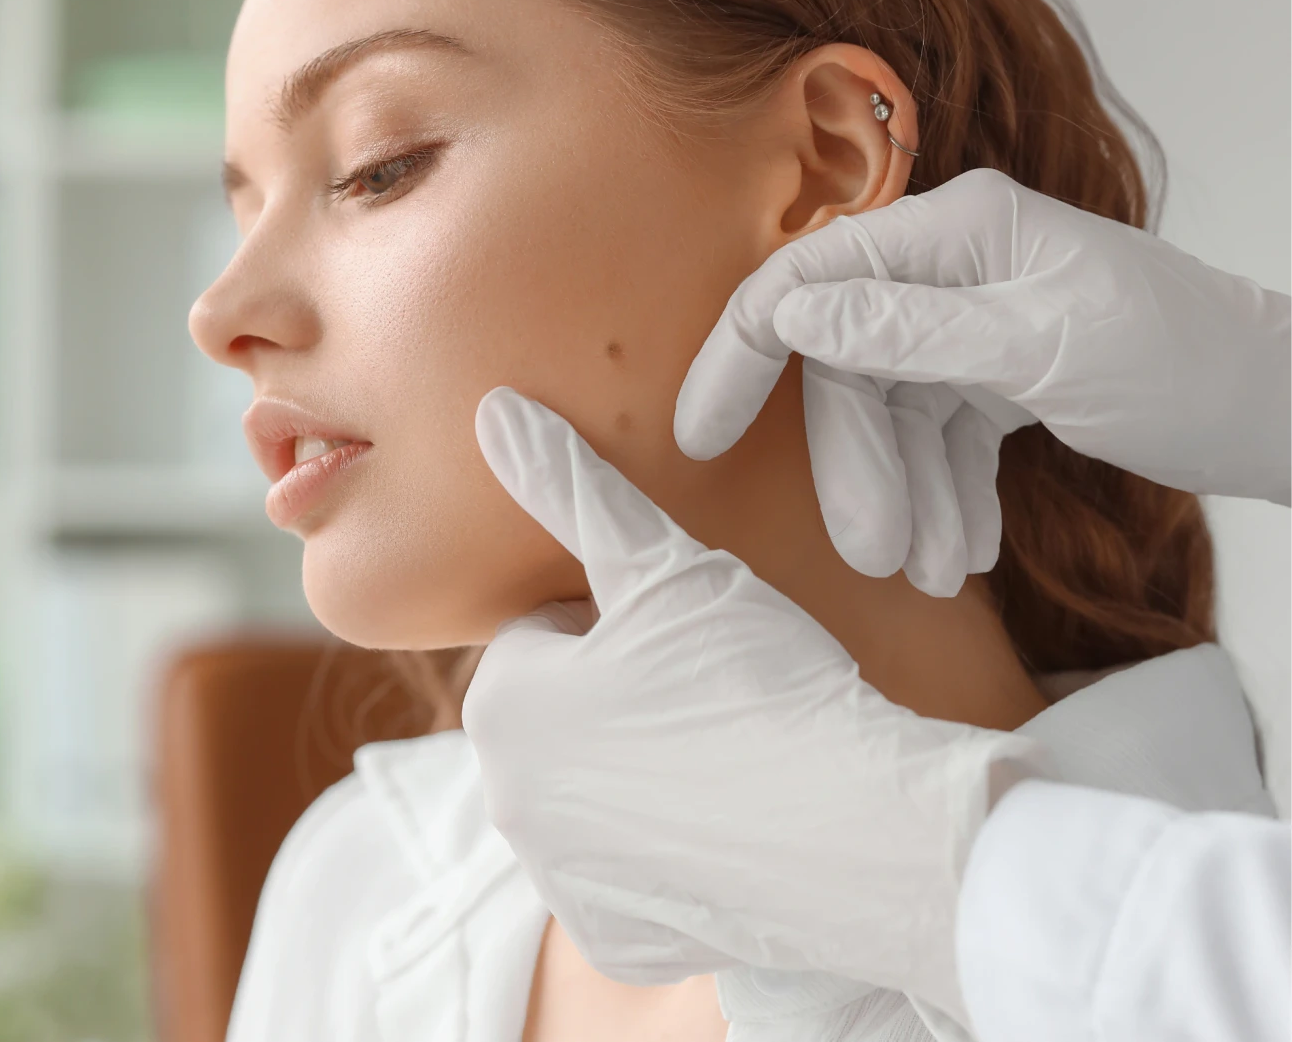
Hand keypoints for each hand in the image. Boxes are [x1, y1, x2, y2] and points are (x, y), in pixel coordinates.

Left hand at [462, 386, 1045, 1023]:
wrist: (855, 829)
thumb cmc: (753, 680)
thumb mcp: (662, 566)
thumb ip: (572, 487)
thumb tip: (493, 411)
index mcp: (503, 708)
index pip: (546, 635)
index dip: (618, 618)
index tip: (683, 631)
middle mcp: (507, 806)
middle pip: (563, 716)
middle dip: (619, 694)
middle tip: (713, 685)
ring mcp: (561, 881)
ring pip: (593, 791)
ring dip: (641, 767)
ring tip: (730, 746)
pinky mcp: (619, 937)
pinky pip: (629, 869)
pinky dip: (668, 845)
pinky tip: (731, 819)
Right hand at [675, 168, 1291, 596]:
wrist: (1278, 412)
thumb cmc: (1188, 363)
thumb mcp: (1043, 347)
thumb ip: (909, 329)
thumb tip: (789, 314)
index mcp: (957, 233)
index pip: (809, 282)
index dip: (743, 356)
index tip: (701, 435)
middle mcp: (953, 268)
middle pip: (852, 373)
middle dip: (861, 470)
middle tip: (874, 556)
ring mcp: (971, 323)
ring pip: (894, 418)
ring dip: (908, 498)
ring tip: (938, 572)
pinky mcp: (994, 374)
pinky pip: (939, 438)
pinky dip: (945, 495)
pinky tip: (967, 548)